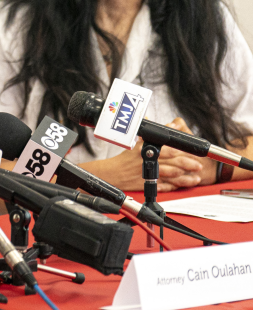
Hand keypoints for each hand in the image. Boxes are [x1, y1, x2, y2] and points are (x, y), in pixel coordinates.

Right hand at [78, 118, 206, 191]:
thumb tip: (161, 122)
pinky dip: (175, 186)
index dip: (180, 147)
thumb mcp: (134, 143)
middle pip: (171, 161)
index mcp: (145, 149)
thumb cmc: (123, 159)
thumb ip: (150, 134)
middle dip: (187, 163)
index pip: (165, 147)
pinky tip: (183, 185)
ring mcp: (148, 173)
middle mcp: (147, 161)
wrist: (110, 174)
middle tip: (198, 164)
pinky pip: (165, 186)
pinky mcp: (148, 184)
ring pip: (171, 175)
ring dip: (185, 176)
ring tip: (196, 177)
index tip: (190, 148)